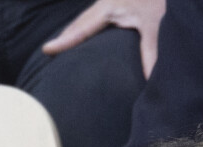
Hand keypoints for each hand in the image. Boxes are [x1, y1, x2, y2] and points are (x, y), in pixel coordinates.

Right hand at [42, 0, 165, 78]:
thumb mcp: (156, 25)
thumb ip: (150, 54)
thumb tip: (148, 82)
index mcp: (108, 7)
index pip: (81, 28)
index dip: (64, 40)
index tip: (47, 49)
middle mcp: (105, 2)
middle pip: (79, 22)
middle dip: (65, 36)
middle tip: (48, 50)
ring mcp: (109, 1)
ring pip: (87, 17)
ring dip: (75, 31)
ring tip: (62, 45)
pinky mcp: (116, 3)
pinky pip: (96, 16)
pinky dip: (87, 26)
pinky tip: (87, 34)